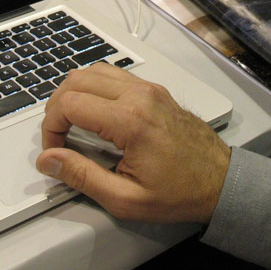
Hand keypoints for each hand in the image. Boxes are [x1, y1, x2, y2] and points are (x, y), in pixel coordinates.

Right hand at [36, 63, 230, 223]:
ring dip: (74, 93)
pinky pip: (114, 74)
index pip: (70, 104)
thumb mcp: (126, 198)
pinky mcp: (154, 89)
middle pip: (77, 80)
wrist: (221, 181)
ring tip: (72, 123)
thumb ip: (82, 177)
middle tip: (57, 136)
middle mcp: (139, 95)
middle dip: (56, 107)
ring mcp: (148, 88)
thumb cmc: (180, 192)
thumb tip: (49, 161)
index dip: (50, 127)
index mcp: (131, 120)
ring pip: (94, 71)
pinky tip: (94, 113)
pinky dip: (94, 87)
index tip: (54, 150)